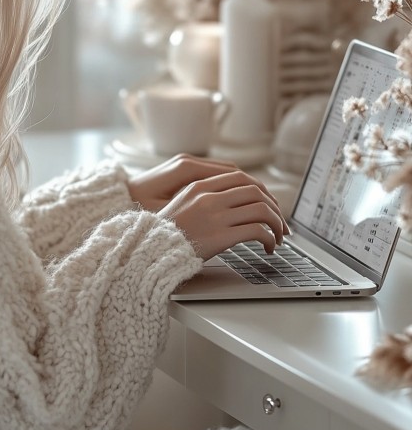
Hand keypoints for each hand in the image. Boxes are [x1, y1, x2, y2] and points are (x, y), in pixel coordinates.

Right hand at [129, 154, 288, 260]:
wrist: (150, 251)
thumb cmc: (166, 233)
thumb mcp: (182, 203)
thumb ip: (206, 196)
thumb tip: (235, 199)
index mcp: (200, 185)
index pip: (243, 178)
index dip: (262, 190)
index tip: (270, 204)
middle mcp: (208, 196)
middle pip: (256, 191)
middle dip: (275, 207)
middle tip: (280, 223)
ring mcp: (215, 215)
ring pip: (261, 209)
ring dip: (276, 223)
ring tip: (278, 237)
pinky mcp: (220, 236)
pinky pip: (257, 231)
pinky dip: (269, 238)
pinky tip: (268, 247)